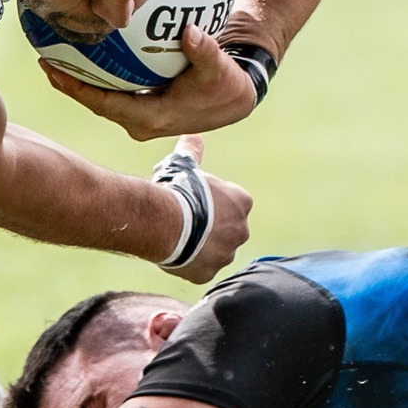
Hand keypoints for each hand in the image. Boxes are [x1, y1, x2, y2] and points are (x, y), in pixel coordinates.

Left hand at [43, 25, 257, 141]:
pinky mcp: (142, 111)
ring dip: (77, 84)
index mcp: (152, 118)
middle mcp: (140, 123)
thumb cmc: (225, 84)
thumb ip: (203, 51)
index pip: (106, 105)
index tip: (56, 71)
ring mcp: (139, 119)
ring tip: (54, 60)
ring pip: (101, 102)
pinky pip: (111, 96)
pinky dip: (94, 80)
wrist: (235, 101)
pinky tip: (80, 61)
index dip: (78, 90)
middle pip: (95, 104)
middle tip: (45, 61)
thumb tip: (190, 32)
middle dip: (69, 85)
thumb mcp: (218, 68)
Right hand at [160, 134, 251, 284]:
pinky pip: (200, 270)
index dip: (213, 202)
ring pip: (215, 252)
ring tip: (179, 238)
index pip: (234, 203)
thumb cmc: (178, 190)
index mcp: (242, 202)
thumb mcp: (185, 166)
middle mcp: (241, 231)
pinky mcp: (207, 274)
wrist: (165, 221)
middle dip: (212, 227)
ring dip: (202, 247)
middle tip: (187, 220)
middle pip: (228, 229)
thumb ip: (192, 151)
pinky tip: (175, 254)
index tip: (197, 200)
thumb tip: (193, 133)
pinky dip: (190, 265)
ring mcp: (225, 255)